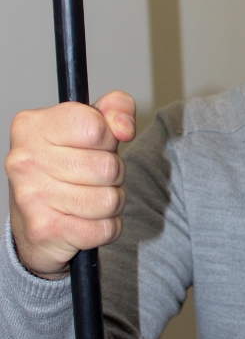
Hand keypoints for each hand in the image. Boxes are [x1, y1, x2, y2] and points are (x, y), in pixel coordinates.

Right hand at [6, 92, 135, 278]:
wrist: (34, 222)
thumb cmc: (65, 168)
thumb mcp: (88, 126)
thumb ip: (115, 109)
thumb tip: (125, 127)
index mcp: (32, 126)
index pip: (95, 126)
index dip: (109, 138)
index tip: (98, 145)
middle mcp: (25, 159)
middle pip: (108, 166)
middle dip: (114, 174)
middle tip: (94, 177)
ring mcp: (32, 196)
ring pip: (110, 200)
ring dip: (111, 202)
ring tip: (91, 198)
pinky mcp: (45, 230)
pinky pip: (105, 228)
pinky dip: (106, 227)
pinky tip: (86, 221)